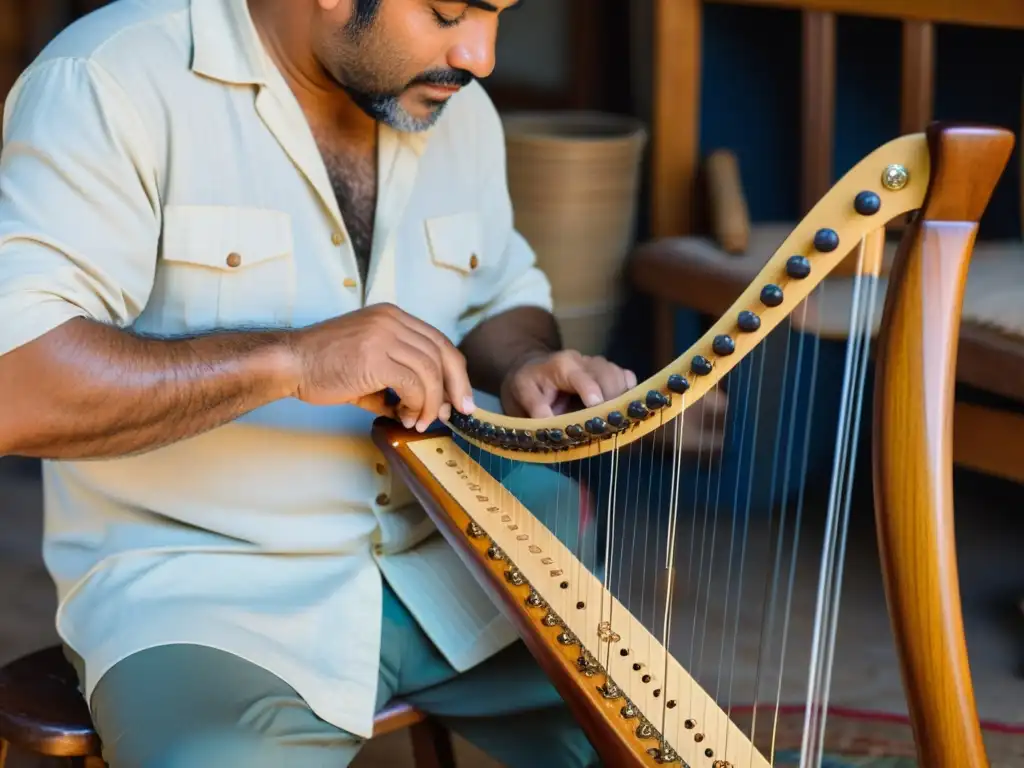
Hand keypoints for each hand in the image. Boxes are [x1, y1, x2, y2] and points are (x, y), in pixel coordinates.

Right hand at [288, 303, 474, 430]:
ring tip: (419, 421)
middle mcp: (392, 320)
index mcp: (392, 316)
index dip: (455, 372)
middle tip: (457, 413)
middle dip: (455, 387)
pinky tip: (405, 417)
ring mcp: (384, 335)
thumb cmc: (323, 367)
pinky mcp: (374, 356)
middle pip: (443, 353)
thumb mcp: (368, 365)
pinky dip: (416, 404)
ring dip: (431, 403)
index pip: (438, 341)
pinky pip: (413, 383)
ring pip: (430, 371)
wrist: (289, 363)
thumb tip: (425, 408)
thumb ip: (398, 380)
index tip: (460, 397)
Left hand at [500, 350, 637, 418]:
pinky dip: (627, 391)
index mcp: (560, 366)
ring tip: (616, 419)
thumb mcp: (520, 395)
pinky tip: (621, 408)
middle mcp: (582, 361)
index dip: (591, 390)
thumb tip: (549, 422)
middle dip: (611, 397)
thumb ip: (534, 407)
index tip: (596, 406)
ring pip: (618, 374)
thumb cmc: (527, 384)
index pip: (580, 377)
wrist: (531, 367)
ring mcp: (597, 364)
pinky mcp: (606, 371)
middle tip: (610, 423)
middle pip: (606, 373)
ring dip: (621, 396)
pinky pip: (625, 377)